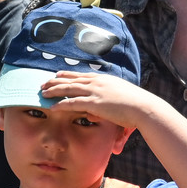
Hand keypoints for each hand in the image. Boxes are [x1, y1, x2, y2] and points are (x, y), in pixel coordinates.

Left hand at [34, 70, 163, 129]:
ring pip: (69, 89)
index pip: (81, 75)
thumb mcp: (120, 98)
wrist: (143, 107)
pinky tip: (52, 107)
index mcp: (104, 79)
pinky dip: (61, 104)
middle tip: (43, 83)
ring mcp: (95, 91)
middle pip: (71, 79)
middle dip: (55, 81)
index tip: (57, 75)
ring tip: (43, 93)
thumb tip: (95, 112)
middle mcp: (98, 82)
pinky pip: (73, 103)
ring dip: (54, 90)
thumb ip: (107, 101)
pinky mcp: (94, 103)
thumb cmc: (136, 104)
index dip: (67, 75)